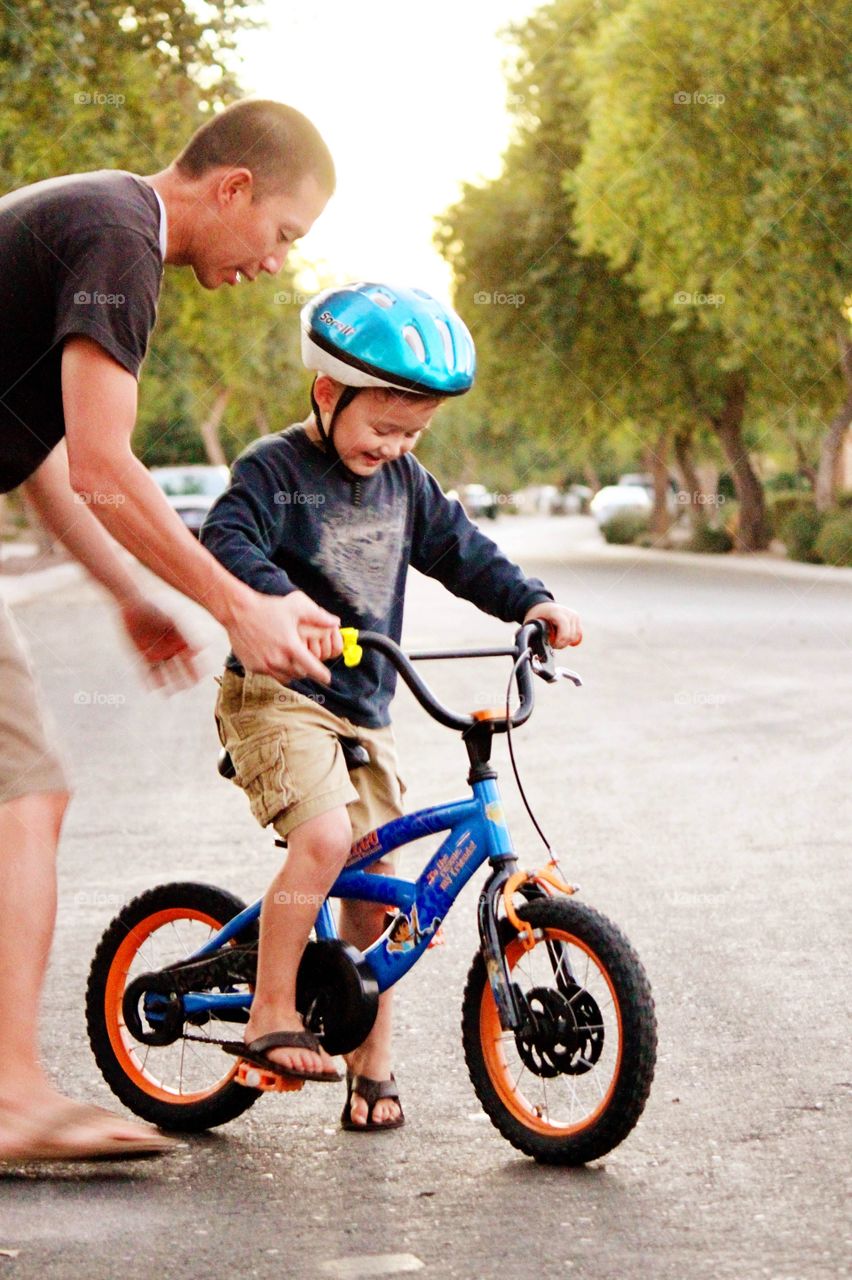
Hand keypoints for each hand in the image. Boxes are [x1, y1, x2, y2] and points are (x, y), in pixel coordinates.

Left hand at [119, 597, 199, 688]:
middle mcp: (171, 651)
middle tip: (188, 687)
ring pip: (165, 674)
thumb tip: (201, 649)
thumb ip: (187, 636)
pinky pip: (147, 672)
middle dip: (184, 680)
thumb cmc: (157, 610)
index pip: (193, 661)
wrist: (134, 604)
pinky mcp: (143, 656)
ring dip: (168, 684)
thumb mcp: (174, 622)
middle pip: (180, 670)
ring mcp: (158, 654)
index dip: (197, 670)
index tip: (200, 678)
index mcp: (182, 643)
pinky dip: (149, 681)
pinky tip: (151, 688)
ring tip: (169, 694)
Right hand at [226, 590, 340, 682]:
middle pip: (299, 674)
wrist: (237, 611)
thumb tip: (336, 622)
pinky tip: (275, 658)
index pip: (312, 667)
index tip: (327, 678)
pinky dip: (275, 670)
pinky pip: (269, 674)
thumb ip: (318, 617)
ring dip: (291, 672)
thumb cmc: (267, 608)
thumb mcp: (295, 608)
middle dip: (305, 669)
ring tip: (292, 661)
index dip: (322, 674)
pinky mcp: (252, 667)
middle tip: (305, 662)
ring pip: (285, 677)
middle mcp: (277, 659)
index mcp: (290, 646)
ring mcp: (264, 665)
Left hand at [524, 601, 581, 647]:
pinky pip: (578, 635)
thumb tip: (531, 649)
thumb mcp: (531, 624)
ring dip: (565, 642)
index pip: (565, 632)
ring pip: (574, 637)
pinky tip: (562, 638)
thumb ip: (532, 635)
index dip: (559, 643)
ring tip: (555, 639)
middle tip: (551, 644)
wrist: (541, 605)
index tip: (551, 645)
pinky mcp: (577, 619)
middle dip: (561, 644)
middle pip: (570, 637)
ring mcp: (574, 615)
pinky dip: (570, 640)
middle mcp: (568, 612)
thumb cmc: (536, 615)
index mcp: (556, 612)